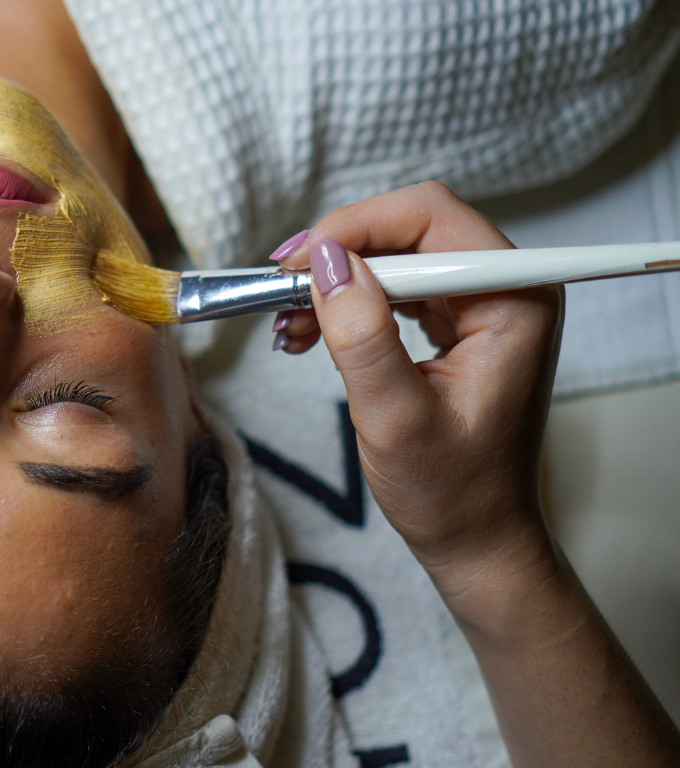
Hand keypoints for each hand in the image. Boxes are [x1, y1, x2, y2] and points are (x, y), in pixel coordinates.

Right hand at [269, 183, 679, 767]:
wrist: (475, 539)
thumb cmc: (449, 493)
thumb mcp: (394, 418)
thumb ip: (362, 334)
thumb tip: (324, 259)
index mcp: (514, 301)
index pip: (431, 217)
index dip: (356, 228)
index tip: (294, 265)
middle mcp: (508, 288)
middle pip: (410, 228)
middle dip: (338, 253)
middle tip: (278, 288)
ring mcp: (483, 304)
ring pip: (396, 254)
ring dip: (335, 279)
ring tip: (285, 322)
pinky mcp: (459, 322)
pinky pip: (395, 287)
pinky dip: (348, 301)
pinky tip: (307, 330)